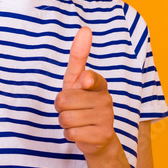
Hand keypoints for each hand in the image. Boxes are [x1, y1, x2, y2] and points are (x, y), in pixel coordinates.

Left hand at [55, 26, 115, 156]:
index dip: (85, 81)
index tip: (84, 82)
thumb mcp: (76, 80)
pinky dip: (70, 134)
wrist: (98, 137)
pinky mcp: (103, 136)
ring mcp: (106, 118)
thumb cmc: (82, 104)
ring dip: (65, 122)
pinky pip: (71, 133)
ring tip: (76, 121)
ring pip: (66, 118)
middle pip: (64, 100)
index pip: (90, 78)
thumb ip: (78, 57)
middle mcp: (106, 99)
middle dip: (60, 107)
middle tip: (71, 109)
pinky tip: (81, 133)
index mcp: (99, 83)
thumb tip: (85, 29)